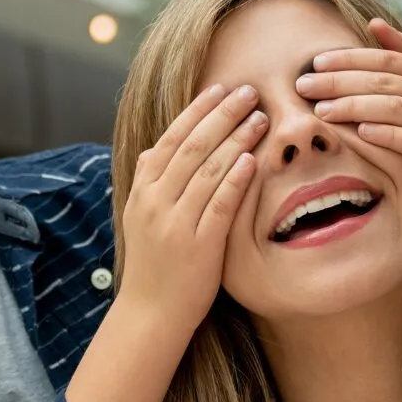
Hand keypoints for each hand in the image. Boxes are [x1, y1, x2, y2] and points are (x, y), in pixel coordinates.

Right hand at [117, 83, 265, 332]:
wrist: (150, 313)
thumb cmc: (155, 264)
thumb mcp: (141, 217)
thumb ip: (151, 182)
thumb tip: (157, 148)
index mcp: (143, 190)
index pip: (172, 137)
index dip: (197, 110)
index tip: (221, 88)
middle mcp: (155, 201)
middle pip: (192, 145)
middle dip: (223, 114)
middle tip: (250, 92)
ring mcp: (175, 223)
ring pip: (208, 169)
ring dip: (236, 138)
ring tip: (260, 118)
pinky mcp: (198, 245)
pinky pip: (219, 204)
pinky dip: (235, 179)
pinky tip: (252, 159)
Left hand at [299, 20, 401, 272]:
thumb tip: (374, 21)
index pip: (386, 60)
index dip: (350, 59)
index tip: (316, 61)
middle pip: (384, 81)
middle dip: (341, 82)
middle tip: (304, 84)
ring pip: (395, 108)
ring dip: (356, 107)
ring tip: (322, 111)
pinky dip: (388, 135)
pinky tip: (362, 133)